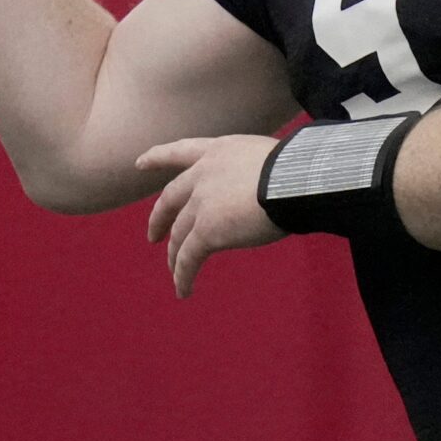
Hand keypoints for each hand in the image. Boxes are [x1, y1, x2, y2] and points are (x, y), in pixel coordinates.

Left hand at [138, 134, 285, 297]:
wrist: (296, 178)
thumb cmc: (301, 168)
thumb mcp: (272, 159)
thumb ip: (256, 173)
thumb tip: (269, 190)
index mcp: (220, 151)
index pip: (182, 151)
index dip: (158, 157)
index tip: (139, 163)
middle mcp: (203, 174)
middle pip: (171, 199)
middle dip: (159, 218)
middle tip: (152, 235)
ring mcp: (202, 202)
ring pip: (179, 234)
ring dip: (175, 256)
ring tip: (174, 271)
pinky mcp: (206, 231)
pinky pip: (188, 258)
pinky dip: (183, 275)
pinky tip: (183, 290)